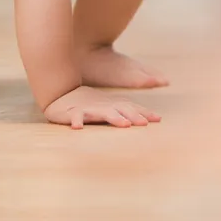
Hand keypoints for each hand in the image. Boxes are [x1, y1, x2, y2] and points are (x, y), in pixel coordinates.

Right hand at [43, 85, 161, 128]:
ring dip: (114, 118)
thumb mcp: (109, 107)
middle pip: (122, 109)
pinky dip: (77, 121)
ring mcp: (89, 108)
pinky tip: (78, 127)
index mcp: (113, 105)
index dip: (144, 113)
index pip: (132, 108)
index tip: (158, 119)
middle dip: (134, 115)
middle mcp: (104, 106)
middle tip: (145, 123)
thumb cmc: (89, 103)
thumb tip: (147, 119)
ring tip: (124, 124)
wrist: (62, 94)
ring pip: (102, 113)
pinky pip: (75, 117)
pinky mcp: (73, 113)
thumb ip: (125, 111)